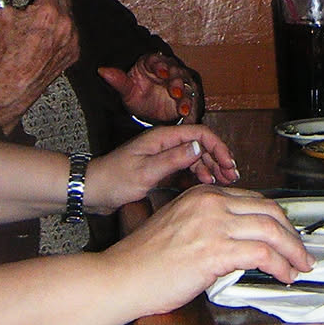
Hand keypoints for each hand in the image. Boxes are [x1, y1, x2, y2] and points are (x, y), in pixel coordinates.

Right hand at [0, 0, 79, 132]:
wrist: (13, 87)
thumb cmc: (6, 53)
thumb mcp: (0, 17)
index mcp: (48, 11)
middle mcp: (66, 23)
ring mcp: (72, 39)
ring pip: (70, 13)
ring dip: (58, 10)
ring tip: (40, 16)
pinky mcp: (74, 53)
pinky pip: (73, 32)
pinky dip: (63, 28)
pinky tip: (47, 34)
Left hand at [84, 125, 238, 212]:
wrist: (92, 190)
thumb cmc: (113, 180)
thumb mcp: (145, 172)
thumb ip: (173, 159)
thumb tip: (199, 147)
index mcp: (161, 138)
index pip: (199, 133)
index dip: (217, 147)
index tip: (227, 164)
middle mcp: (164, 144)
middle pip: (200, 145)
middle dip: (218, 158)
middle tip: (231, 176)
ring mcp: (162, 156)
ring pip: (194, 157)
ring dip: (210, 167)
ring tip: (224, 182)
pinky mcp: (159, 169)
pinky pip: (185, 169)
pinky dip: (198, 175)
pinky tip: (206, 184)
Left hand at [99, 52, 201, 123]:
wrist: (148, 112)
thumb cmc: (138, 95)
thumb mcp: (127, 90)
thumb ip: (118, 81)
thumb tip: (102, 70)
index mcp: (153, 63)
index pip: (158, 60)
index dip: (160, 65)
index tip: (160, 72)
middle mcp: (170, 70)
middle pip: (176, 71)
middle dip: (176, 81)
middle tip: (174, 90)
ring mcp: (180, 82)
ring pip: (186, 84)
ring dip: (185, 94)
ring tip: (181, 106)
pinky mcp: (187, 95)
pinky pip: (191, 98)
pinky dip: (189, 105)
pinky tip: (185, 113)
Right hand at [105, 186, 313, 311]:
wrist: (122, 276)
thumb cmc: (144, 260)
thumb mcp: (179, 226)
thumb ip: (208, 226)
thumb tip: (236, 244)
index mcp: (202, 195)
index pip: (253, 200)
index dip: (275, 219)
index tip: (285, 234)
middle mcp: (211, 203)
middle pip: (269, 210)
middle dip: (292, 232)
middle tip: (300, 250)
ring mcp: (214, 225)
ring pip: (272, 229)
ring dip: (293, 250)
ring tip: (300, 265)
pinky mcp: (216, 251)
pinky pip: (262, 254)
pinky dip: (280, 265)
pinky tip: (284, 274)